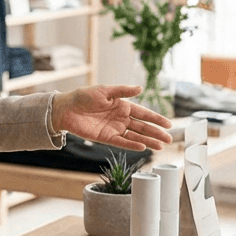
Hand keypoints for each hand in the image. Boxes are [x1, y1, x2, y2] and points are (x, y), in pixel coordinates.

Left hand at [52, 85, 172, 150]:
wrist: (66, 109)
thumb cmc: (84, 97)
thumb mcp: (104, 91)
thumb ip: (123, 91)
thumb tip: (140, 88)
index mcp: (123, 106)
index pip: (143, 113)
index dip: (156, 119)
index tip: (168, 124)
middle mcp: (121, 118)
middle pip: (142, 127)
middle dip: (156, 133)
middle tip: (169, 139)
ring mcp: (114, 129)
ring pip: (135, 136)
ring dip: (148, 141)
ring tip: (161, 147)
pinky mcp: (106, 137)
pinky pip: (121, 142)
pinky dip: (132, 144)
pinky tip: (142, 147)